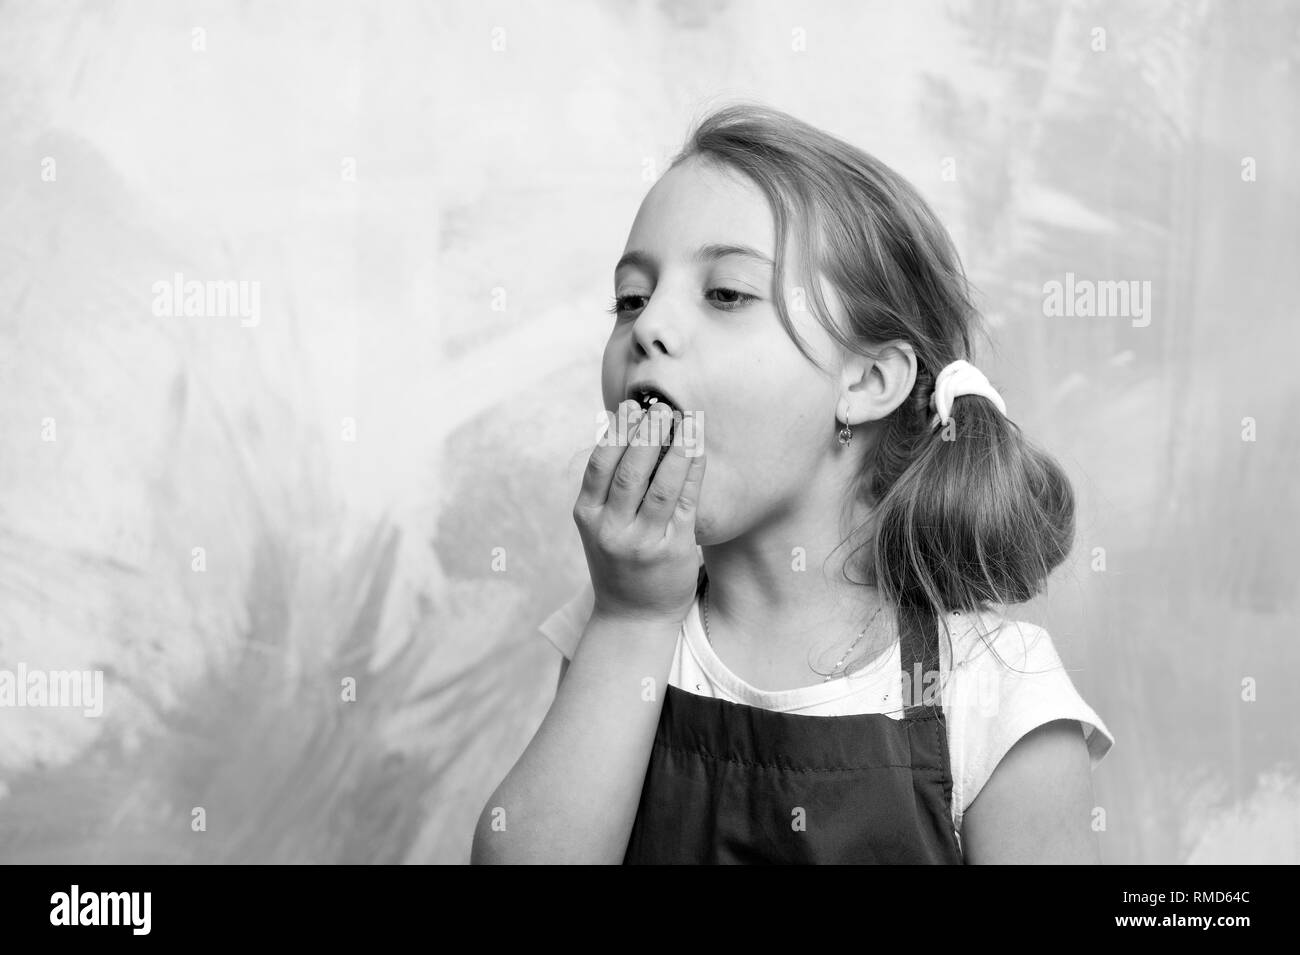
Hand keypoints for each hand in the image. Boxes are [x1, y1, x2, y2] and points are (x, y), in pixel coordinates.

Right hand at [572, 399, 705, 625]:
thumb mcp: (601, 526)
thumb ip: (609, 488)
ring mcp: (641, 542)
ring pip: (660, 486)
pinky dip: (692, 472)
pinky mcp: (672, 550)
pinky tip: (697, 450)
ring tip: (687, 420)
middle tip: (662, 407)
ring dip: (675, 448)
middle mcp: (611, 530)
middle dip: (646, 434)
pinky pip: (685, 503)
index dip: (615, 432)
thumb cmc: (620, 560)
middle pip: (629, 472)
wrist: (633, 617)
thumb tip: (628, 430)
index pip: (599, 466)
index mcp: (587, 517)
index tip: (630, 406)